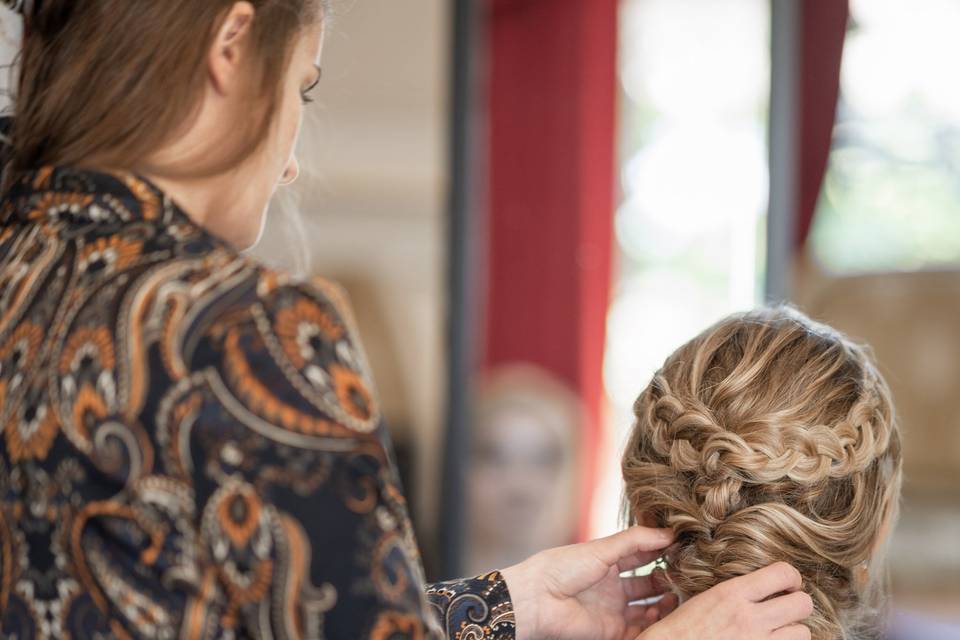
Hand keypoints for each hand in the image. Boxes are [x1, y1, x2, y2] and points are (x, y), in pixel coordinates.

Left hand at [500, 526, 677, 639]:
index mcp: (607, 562)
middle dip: (667, 579)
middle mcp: (612, 586)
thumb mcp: (601, 549)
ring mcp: (612, 609)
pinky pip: (639, 630)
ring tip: (678, 594)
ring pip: (648, 608)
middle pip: (648, 584)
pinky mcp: (611, 631)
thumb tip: (668, 531)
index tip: (685, 545)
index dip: (661, 551)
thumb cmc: (563, 568)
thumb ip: (635, 541)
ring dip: (665, 603)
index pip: (641, 555)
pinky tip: (664, 613)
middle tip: (686, 573)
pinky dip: (654, 624)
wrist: (538, 599)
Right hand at [640, 562, 813, 639]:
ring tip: (778, 631)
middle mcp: (750, 619)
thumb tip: (757, 585)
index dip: (790, 577)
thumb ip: (734, 592)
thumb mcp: (704, 599)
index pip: (783, 573)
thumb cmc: (680, 630)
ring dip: (793, 631)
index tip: (785, 583)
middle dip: (798, 604)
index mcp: (733, 594)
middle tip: (786, 607)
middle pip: (803, 603)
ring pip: (803, 632)